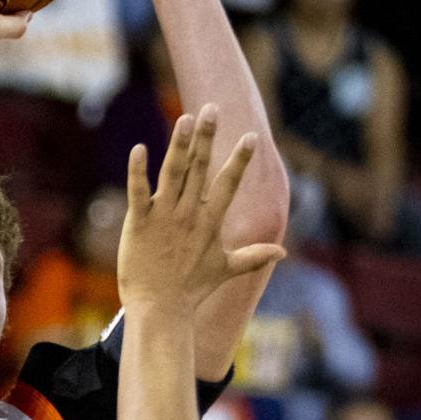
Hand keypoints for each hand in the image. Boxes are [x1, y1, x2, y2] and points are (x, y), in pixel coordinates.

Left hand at [118, 109, 283, 311]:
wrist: (160, 310)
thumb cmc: (192, 290)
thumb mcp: (226, 270)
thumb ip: (253, 257)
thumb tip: (283, 252)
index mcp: (210, 221)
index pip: (228, 185)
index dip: (239, 161)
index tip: (251, 137)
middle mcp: (189, 214)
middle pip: (200, 169)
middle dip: (207, 138)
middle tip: (212, 109)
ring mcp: (164, 217)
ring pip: (173, 174)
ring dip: (179, 145)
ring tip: (185, 118)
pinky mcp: (139, 223)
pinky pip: (138, 192)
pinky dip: (137, 171)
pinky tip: (139, 149)